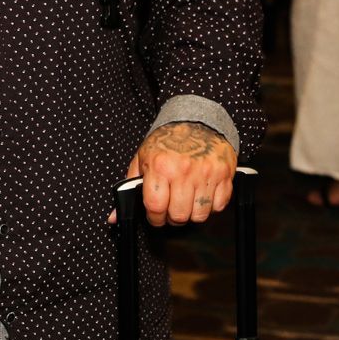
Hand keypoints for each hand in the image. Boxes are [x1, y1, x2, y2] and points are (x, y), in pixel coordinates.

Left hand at [118, 121, 236, 227]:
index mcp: (160, 166)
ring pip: (200, 215)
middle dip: (173, 217)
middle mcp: (183, 170)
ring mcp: (206, 173)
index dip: (154, 218)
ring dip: (192, 214)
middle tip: (172, 209)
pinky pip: (219, 206)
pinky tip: (203, 195)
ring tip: (187, 202)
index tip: (156, 216)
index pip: (156, 207)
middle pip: (179, 215)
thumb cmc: (168, 142)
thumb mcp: (142, 159)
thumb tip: (114, 216)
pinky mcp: (224, 174)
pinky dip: (211, 206)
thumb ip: (129, 188)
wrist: (197, 121)